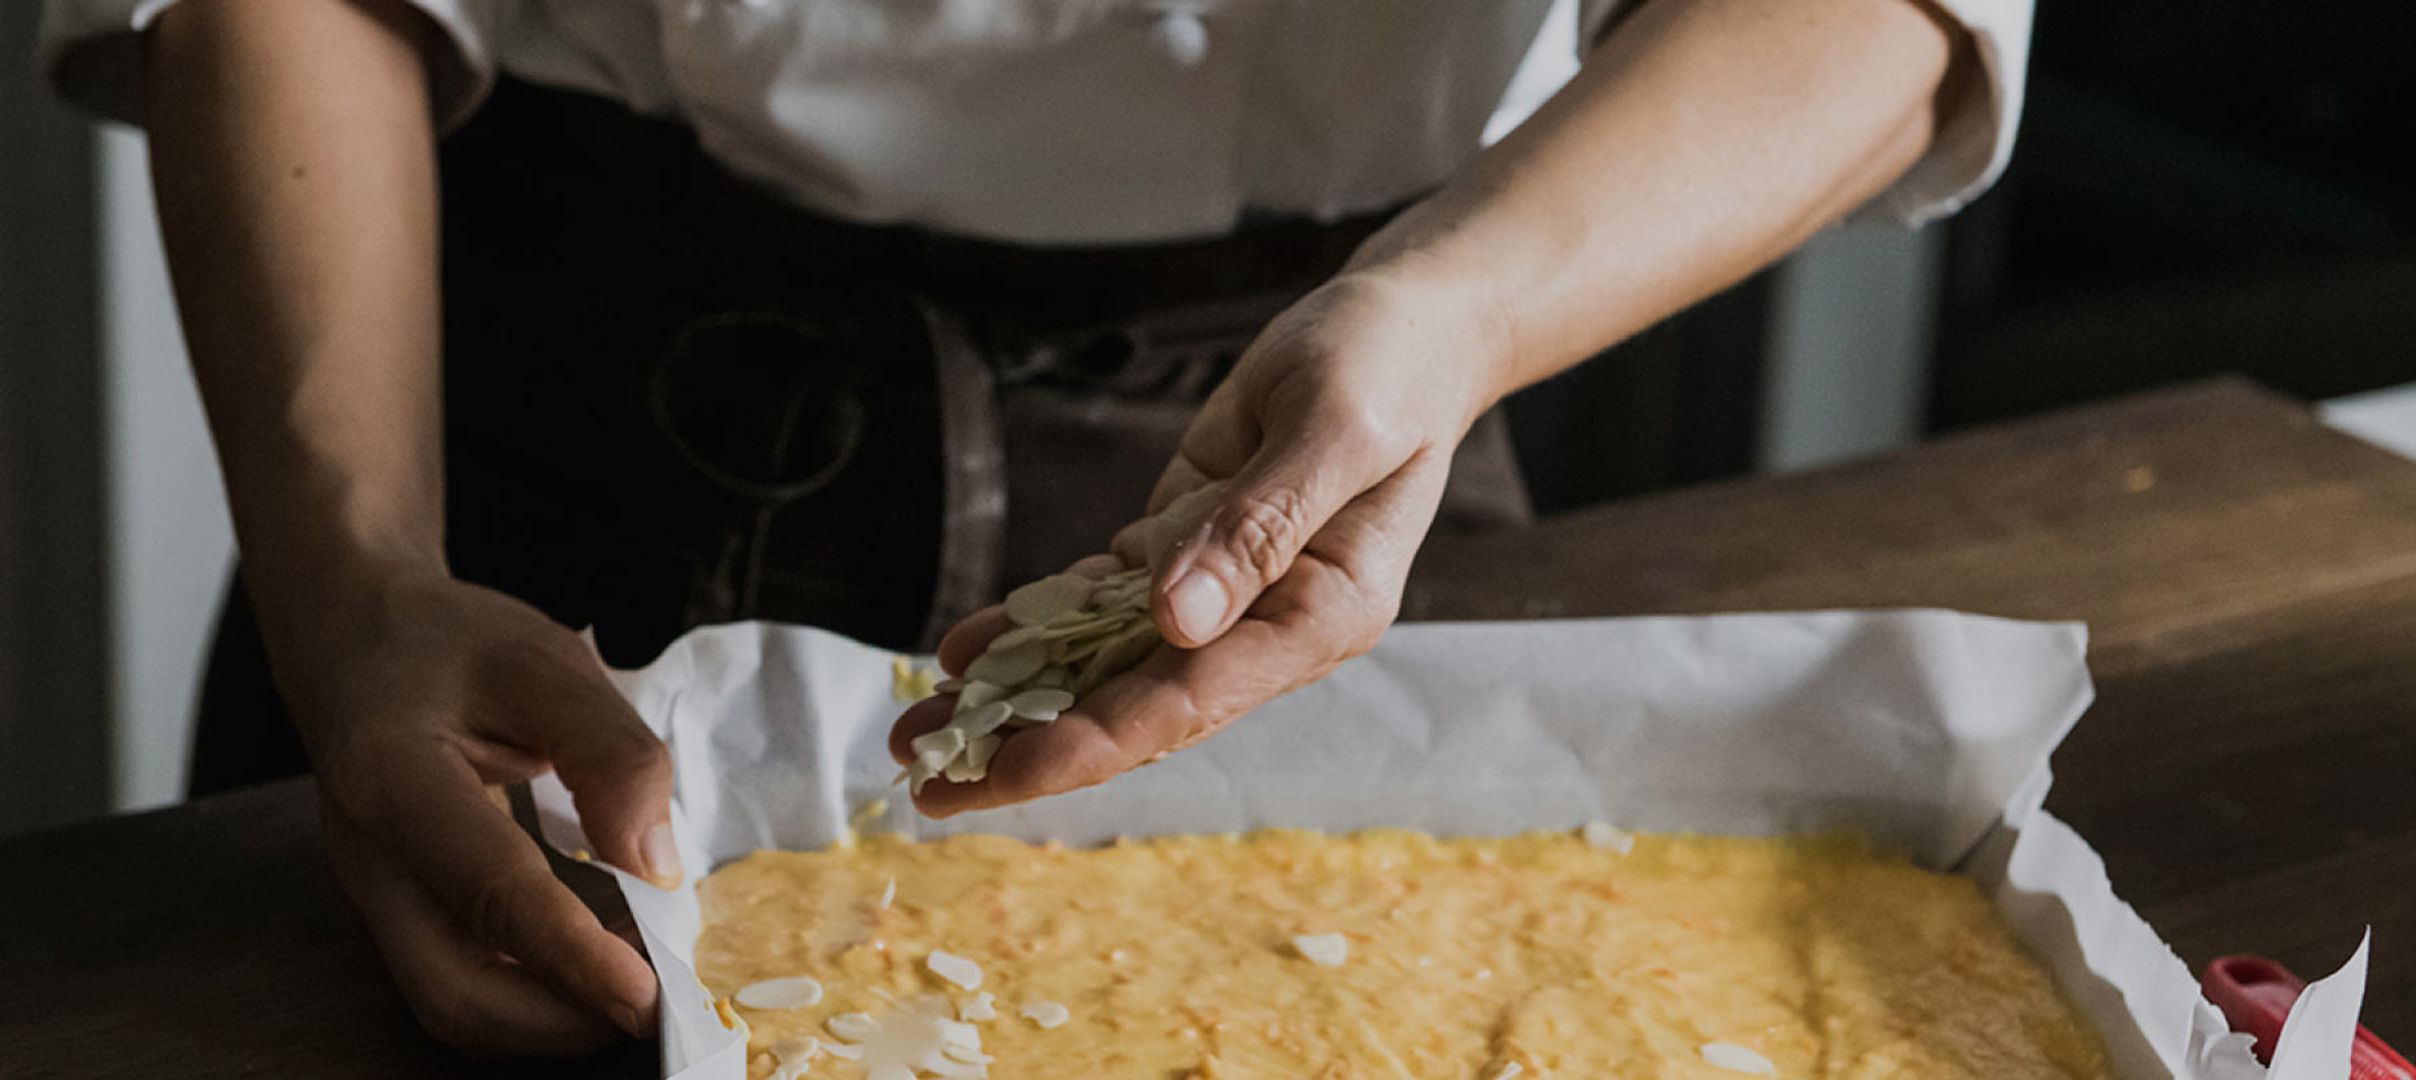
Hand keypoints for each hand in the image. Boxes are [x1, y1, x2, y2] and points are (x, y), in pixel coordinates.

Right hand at [277, 572, 673, 1053]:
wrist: (361, 640)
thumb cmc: (451, 644)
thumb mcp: (546, 664)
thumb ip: (609, 753)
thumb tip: (655, 862)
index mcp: (394, 780)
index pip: (489, 892)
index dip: (571, 955)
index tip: (647, 995)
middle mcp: (370, 860)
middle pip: (453, 990)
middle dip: (563, 1017)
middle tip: (660, 998)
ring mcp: (380, 897)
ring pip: (456, 1001)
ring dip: (554, 1012)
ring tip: (641, 971)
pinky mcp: (404, 911)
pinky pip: (465, 978)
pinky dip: (538, 989)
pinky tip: (600, 956)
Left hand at [894, 269, 1506, 814]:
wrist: (1405, 325)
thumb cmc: (1390, 366)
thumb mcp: (1336, 426)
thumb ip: (1260, 522)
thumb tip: (1178, 621)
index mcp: (1322, 614)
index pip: (1193, 700)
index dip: (1095, 741)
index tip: (1010, 772)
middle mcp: (1267, 622)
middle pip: (1136, 704)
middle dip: (1032, 744)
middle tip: (928, 785)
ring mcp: (1222, 590)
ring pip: (1105, 661)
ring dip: (1016, 696)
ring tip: (916, 730)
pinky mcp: (1186, 546)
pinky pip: (1099, 600)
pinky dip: (1033, 625)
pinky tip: (965, 649)